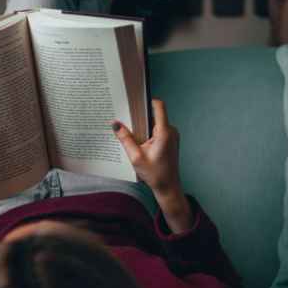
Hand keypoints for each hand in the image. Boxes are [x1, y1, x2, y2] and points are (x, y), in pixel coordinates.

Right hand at [112, 99, 193, 232]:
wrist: (168, 187)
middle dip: (140, 116)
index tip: (135, 100)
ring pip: (155, 123)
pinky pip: (158, 130)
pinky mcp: (170, 140)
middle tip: (126, 119)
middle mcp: (171, 131)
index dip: (147, 100)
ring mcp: (172, 135)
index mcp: (164, 132)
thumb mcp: (136, 157)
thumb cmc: (155, 174)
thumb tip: (115, 124)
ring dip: (143, 127)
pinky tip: (138, 142)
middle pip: (154, 114)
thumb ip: (125, 139)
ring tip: (130, 133)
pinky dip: (147, 133)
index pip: (159, 106)